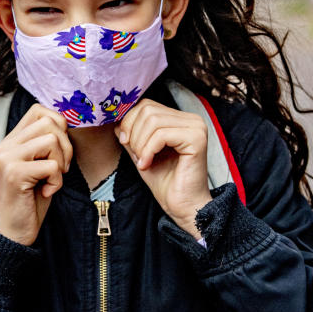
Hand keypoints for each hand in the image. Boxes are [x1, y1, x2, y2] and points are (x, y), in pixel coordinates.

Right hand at [0, 104, 72, 245]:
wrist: (13, 233)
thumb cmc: (31, 200)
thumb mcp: (38, 166)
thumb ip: (45, 144)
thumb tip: (66, 122)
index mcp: (11, 141)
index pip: (39, 110)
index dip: (58, 125)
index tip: (59, 150)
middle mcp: (5, 145)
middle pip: (49, 122)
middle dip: (65, 145)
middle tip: (59, 169)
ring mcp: (7, 158)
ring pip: (51, 140)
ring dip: (61, 163)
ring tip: (51, 179)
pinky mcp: (14, 174)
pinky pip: (52, 166)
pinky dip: (57, 181)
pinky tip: (45, 192)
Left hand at [115, 99, 212, 238]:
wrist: (182, 206)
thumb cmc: (165, 182)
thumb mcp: (140, 153)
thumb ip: (131, 135)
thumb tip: (116, 120)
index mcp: (180, 119)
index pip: (146, 105)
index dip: (129, 121)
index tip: (125, 142)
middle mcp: (191, 119)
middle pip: (148, 110)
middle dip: (134, 133)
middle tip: (136, 155)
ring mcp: (196, 127)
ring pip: (153, 121)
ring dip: (140, 144)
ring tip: (143, 162)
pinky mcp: (196, 139)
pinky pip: (161, 135)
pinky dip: (148, 150)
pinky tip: (147, 164)